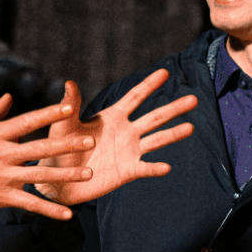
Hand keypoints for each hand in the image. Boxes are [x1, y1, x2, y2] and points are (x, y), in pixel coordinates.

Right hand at [0, 94, 96, 219]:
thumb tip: (9, 97)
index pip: (27, 121)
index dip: (49, 114)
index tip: (68, 108)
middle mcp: (1, 154)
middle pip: (40, 148)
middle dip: (67, 145)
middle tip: (89, 142)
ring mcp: (1, 176)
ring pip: (39, 175)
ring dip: (66, 175)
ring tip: (88, 174)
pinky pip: (29, 204)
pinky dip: (49, 210)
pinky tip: (67, 214)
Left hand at [31, 73, 196, 206]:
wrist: (58, 179)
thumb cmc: (59, 148)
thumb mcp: (64, 125)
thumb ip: (70, 105)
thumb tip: (69, 83)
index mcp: (112, 117)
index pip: (135, 97)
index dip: (149, 85)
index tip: (165, 72)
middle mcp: (126, 132)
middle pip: (154, 117)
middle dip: (173, 108)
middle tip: (194, 99)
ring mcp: (129, 152)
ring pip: (156, 140)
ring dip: (173, 134)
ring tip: (190, 128)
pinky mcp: (127, 171)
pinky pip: (144, 168)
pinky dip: (155, 168)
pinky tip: (166, 167)